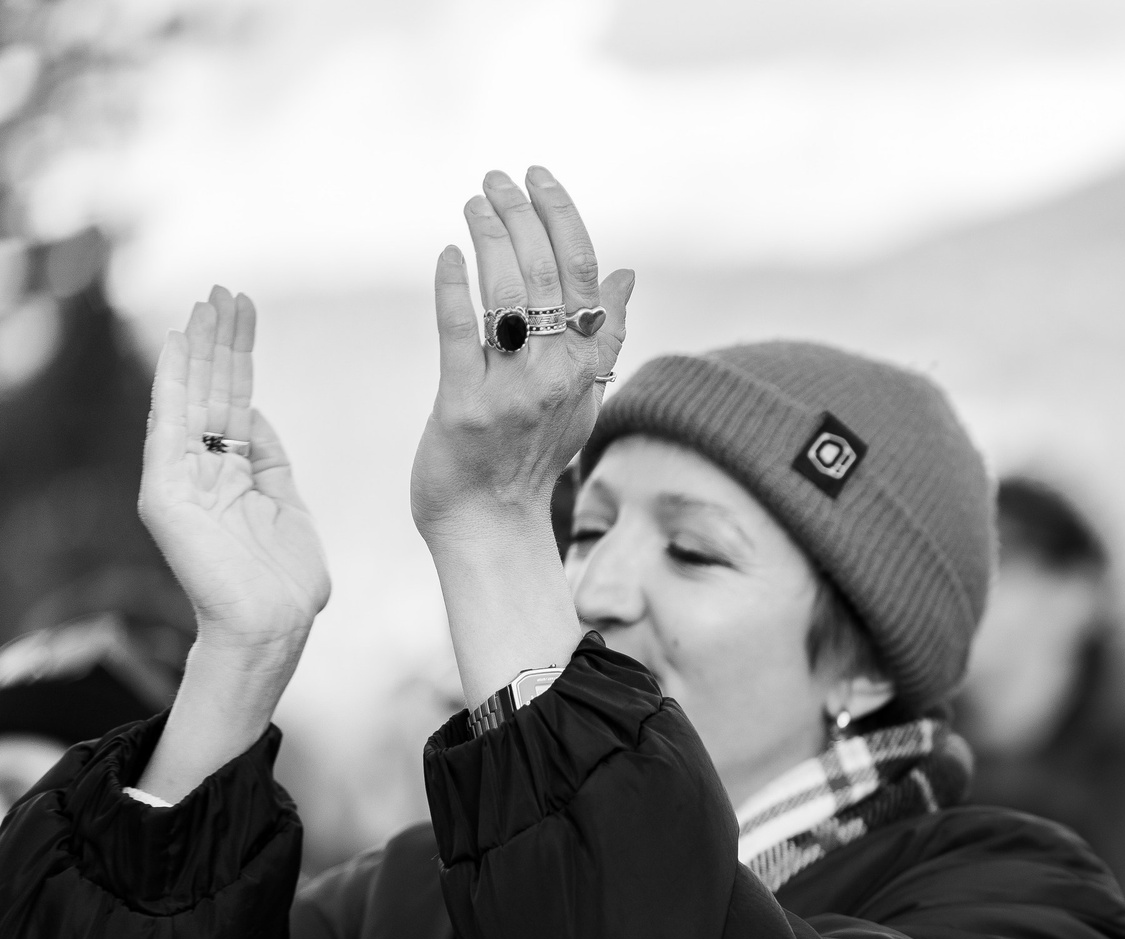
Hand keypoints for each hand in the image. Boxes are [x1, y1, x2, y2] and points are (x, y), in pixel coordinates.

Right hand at [137, 287, 327, 659]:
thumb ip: (268, 459)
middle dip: (219, 338)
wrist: (274, 627)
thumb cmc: (285, 580)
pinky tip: (182, 343)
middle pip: (210, 389)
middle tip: (227, 290)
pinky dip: (175, 382)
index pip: (232, 397)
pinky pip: (169, 426)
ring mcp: (179, 479)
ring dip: (198, 347)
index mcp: (229, 471)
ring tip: (207, 302)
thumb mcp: (286, 504)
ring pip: (189, 397)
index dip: (239, 353)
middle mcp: (198, 468)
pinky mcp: (166, 491)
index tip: (245, 310)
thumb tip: (253, 412)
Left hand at [411, 166, 633, 544]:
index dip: (564, 217)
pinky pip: (460, 335)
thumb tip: (628, 274)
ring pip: (509, 297)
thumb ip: (605, 336)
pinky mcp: (464, 409)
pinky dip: (454, 289)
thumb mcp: (582, 396)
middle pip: (550, 276)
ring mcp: (514, 393)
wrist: (491, 526)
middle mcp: (559, 376)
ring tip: (473, 202)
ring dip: (490, 238)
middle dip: (522, 216)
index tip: (539, 177)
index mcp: (588, 367)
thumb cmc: (530, 456)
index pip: (588, 275)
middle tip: (496, 179)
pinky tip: (447, 255)